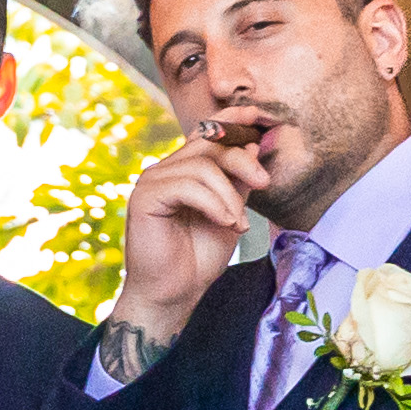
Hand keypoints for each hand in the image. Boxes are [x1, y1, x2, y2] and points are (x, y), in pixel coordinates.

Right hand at [108, 111, 278, 345]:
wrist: (173, 294)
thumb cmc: (197, 259)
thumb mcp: (230, 213)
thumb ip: (239, 182)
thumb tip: (254, 144)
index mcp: (184, 171)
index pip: (207, 132)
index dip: (231, 119)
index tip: (257, 115)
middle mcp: (166, 170)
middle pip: (209, 142)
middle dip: (242, 159)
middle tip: (264, 183)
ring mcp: (153, 181)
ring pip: (201, 165)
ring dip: (229, 194)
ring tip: (237, 223)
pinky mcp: (146, 197)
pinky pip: (188, 185)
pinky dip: (214, 203)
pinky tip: (225, 223)